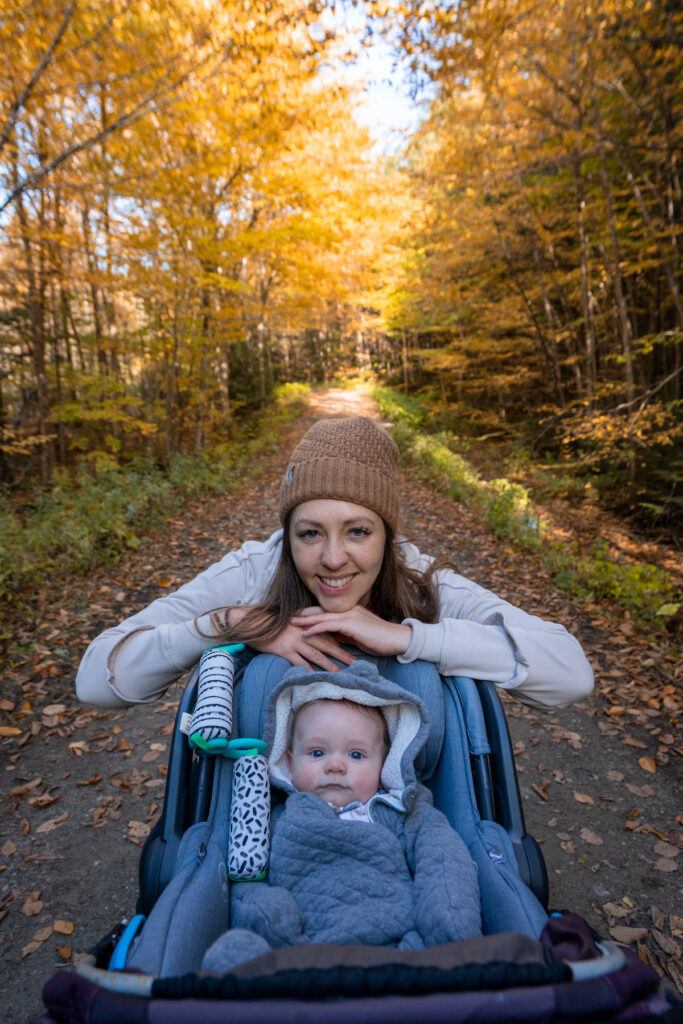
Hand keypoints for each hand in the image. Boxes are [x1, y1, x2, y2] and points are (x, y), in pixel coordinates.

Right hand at [227, 606, 355, 671]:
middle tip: (356, 663)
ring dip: (330, 665)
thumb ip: (304, 627)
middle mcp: (304, 632)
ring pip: (317, 655)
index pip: (328, 633)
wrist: (252, 621)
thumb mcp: (291, 622)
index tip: (356, 647)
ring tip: (341, 674)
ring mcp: (295, 641)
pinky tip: (316, 678)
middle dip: (342, 654)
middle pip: (328, 644)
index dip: (343, 640)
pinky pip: (299, 662)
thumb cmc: (271, 622)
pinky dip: (309, 671)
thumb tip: (316, 636)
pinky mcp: (284, 650)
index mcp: (307, 624)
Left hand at [290, 605, 411, 657]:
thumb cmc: (379, 639)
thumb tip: (329, 637)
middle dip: (304, 613)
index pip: (326, 610)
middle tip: (289, 616)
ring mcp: (350, 615)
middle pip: (321, 610)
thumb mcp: (357, 635)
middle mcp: (349, 610)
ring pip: (323, 616)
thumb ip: (343, 634)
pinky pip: (329, 625)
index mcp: (350, 611)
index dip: (311, 612)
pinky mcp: (351, 624)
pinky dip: (316, 629)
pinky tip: (306, 633)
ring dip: (306, 620)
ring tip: (292, 623)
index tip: (298, 615)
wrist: (396, 639)